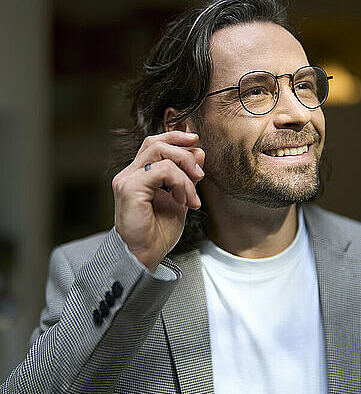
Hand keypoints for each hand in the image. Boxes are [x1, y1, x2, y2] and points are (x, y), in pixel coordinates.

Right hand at [112, 131, 204, 271]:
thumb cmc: (158, 233)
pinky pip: (161, 171)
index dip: (174, 137)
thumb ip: (187, 177)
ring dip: (184, 170)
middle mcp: (129, 174)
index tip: (195, 141)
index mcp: (138, 175)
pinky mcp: (130, 188)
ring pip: (160, 153)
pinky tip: (183, 200)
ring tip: (192, 194)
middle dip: (184, 153)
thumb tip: (199, 152)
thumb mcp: (180, 200)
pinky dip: (179, 182)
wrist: (145, 256)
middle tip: (200, 174)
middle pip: (156, 143)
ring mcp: (127, 179)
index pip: (153, 144)